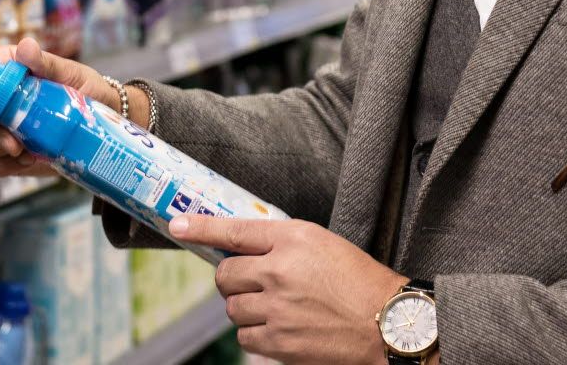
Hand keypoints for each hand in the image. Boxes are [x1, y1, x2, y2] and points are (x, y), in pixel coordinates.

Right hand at [0, 37, 111, 177]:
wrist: (102, 124)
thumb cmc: (85, 89)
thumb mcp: (70, 74)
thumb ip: (46, 63)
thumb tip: (26, 47)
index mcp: (3, 71)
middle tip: (13, 142)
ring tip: (23, 151)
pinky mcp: (2, 154)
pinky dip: (2, 167)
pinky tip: (27, 160)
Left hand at [173, 215, 406, 364]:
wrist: (389, 324)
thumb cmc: (360, 282)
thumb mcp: (323, 244)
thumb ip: (283, 243)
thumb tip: (243, 248)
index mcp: (294, 238)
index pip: (235, 230)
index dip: (201, 228)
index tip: (177, 226)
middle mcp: (280, 270)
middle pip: (225, 274)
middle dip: (231, 279)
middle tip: (249, 282)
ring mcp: (277, 308)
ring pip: (232, 307)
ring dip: (245, 307)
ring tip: (274, 307)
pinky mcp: (280, 340)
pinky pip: (245, 336)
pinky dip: (255, 333)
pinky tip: (278, 327)